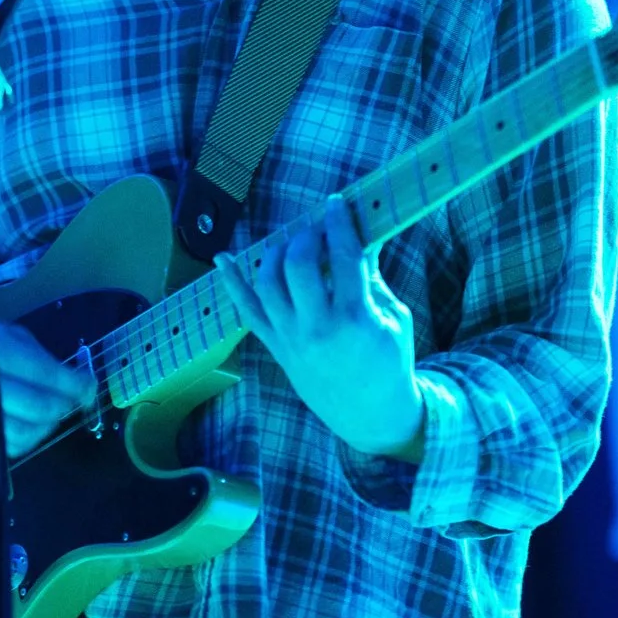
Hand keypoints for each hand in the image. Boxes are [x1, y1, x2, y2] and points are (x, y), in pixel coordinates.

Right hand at [0, 308, 86, 456]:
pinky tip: (30, 424)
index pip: (42, 373)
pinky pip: (6, 446)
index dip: (73, 383)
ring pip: (24, 433)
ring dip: (47, 426)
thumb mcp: (3, 333)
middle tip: (73, 399)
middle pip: (36, 407)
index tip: (89, 385)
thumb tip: (75, 382)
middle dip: (64, 405)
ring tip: (52, 413)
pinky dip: (27, 439)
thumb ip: (38, 357)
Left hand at [213, 199, 424, 461]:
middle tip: (315, 229)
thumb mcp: (394, 317)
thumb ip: (372, 277)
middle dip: (304, 236)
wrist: (371, 414)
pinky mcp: (275, 347)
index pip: (342, 256)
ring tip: (290, 245)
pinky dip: (231, 283)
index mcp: (355, 317)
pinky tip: (223, 258)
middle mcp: (317, 326)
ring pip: (266, 283)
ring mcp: (290, 338)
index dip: (337, 223)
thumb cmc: (389, 362)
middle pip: (296, 265)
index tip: (335, 203)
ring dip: (274, 253)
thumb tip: (360, 235)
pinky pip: (246, 311)